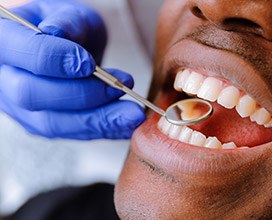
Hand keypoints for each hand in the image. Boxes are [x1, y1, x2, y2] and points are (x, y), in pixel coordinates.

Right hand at [0, 0, 145, 139]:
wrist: (69, 49)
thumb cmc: (69, 27)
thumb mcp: (70, 14)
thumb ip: (66, 21)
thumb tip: (57, 33)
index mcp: (6, 43)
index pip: (23, 55)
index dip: (56, 60)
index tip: (89, 63)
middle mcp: (6, 80)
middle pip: (32, 95)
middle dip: (82, 94)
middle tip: (120, 86)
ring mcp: (21, 108)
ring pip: (54, 123)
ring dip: (99, 120)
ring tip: (133, 114)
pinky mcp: (44, 125)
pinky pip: (72, 133)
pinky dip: (104, 130)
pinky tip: (127, 124)